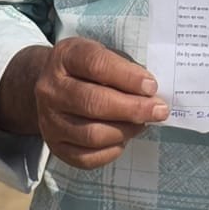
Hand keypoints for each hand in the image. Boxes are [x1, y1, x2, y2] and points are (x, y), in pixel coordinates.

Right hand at [0, 38, 168, 169]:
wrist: (51, 85)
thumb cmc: (87, 66)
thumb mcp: (101, 51)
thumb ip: (123, 66)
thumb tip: (151, 91)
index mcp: (65, 56)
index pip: (96, 65)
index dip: (127, 77)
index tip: (152, 86)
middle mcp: (51, 89)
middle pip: (94, 103)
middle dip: (133, 109)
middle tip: (160, 111)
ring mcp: (48, 121)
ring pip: (91, 134)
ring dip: (125, 131)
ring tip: (144, 123)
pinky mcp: (54, 146)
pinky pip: (85, 158)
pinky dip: (111, 151)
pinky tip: (124, 139)